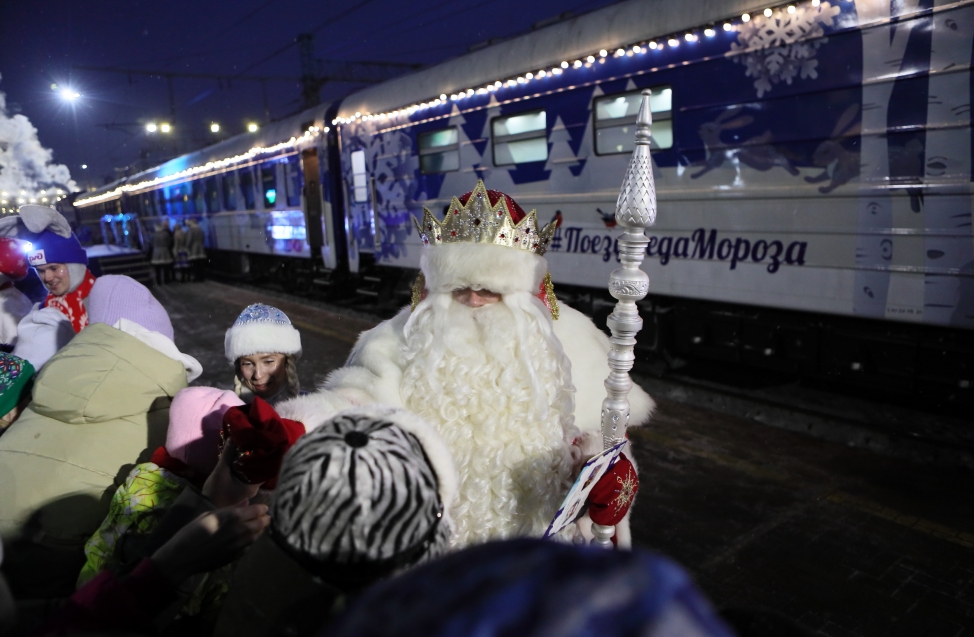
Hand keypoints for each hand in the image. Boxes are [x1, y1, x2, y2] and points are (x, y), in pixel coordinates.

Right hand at [150, 503, 269, 585]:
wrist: (183, 557)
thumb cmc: (192, 531)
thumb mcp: (209, 514)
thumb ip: (231, 508)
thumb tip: (246, 502)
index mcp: (233, 517)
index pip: (257, 510)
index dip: (262, 508)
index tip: (263, 508)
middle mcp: (241, 530)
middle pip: (261, 523)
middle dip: (265, 519)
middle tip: (265, 517)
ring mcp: (240, 545)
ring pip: (257, 536)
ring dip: (260, 530)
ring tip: (259, 526)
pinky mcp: (236, 556)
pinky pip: (249, 546)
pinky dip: (251, 540)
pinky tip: (248, 538)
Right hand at [202, 442, 262, 507]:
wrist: (205, 505)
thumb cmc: (215, 491)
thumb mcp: (221, 471)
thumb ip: (228, 454)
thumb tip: (233, 437)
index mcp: (253, 486)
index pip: (267, 470)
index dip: (266, 458)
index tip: (265, 446)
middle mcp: (254, 489)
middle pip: (260, 470)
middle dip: (258, 459)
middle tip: (256, 445)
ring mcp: (247, 490)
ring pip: (253, 473)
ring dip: (251, 464)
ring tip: (250, 449)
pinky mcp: (241, 490)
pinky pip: (247, 477)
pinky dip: (246, 469)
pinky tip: (242, 460)